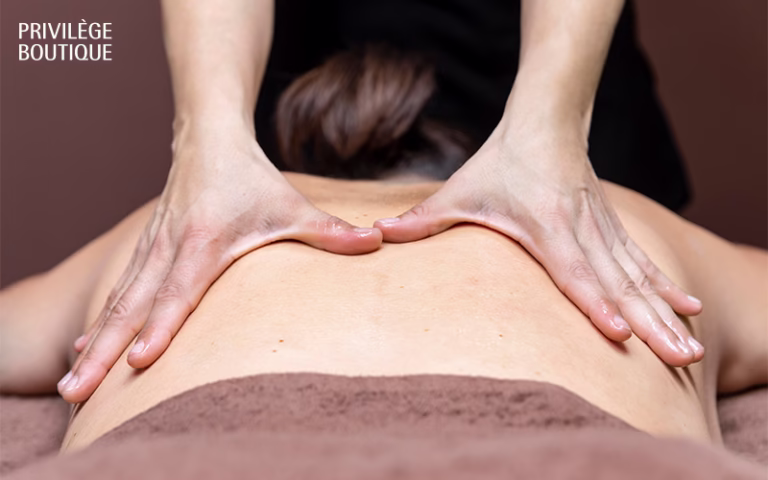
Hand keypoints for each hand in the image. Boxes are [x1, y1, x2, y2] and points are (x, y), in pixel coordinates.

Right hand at [59, 123, 381, 402]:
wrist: (208, 140)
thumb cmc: (251, 178)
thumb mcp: (292, 205)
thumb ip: (331, 232)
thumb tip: (378, 243)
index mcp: (204, 241)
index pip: (179, 291)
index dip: (160, 327)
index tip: (140, 361)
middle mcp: (168, 248)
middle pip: (132, 306)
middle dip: (106, 351)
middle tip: (77, 391)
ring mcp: (151, 250)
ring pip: (117, 303)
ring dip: (95, 343)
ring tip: (72, 385)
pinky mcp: (144, 252)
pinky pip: (118, 292)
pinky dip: (100, 322)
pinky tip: (84, 349)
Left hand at [374, 125, 703, 366]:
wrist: (547, 120)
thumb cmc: (500, 161)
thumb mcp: (460, 191)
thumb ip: (422, 219)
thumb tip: (377, 235)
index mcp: (547, 223)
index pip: (574, 270)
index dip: (595, 302)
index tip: (619, 333)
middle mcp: (582, 229)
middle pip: (619, 282)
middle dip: (649, 323)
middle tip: (676, 358)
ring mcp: (603, 228)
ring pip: (638, 276)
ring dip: (665, 313)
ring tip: (688, 350)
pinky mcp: (611, 226)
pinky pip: (642, 262)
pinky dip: (665, 286)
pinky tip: (689, 309)